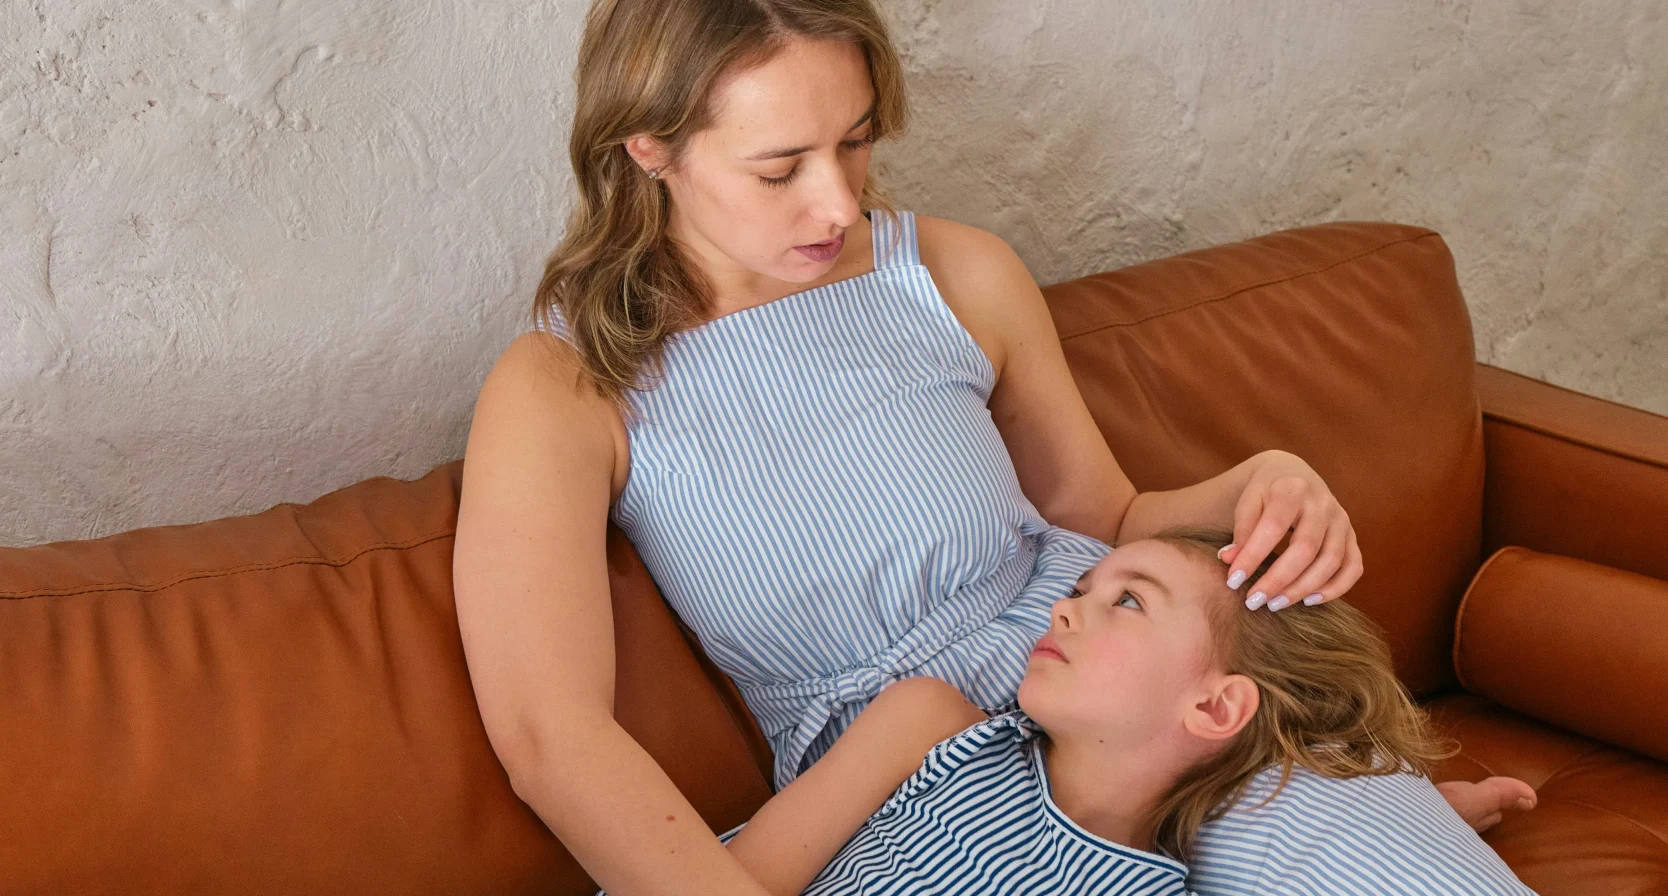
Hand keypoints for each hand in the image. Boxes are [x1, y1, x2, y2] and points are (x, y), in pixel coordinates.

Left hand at [1218, 450, 1362, 610]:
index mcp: (1292, 489)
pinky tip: (1309, 601)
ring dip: (1303, 588)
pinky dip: (1335, 588)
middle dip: (1278, 579)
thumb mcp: (1249, 500)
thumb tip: (1229, 560)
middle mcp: (1323, 503)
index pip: (1273, 527)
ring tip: (1275, 604)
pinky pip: (1353, 567)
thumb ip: (1241, 529)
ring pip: (1331, 561)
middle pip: (1305, 548)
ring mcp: (1342, 520)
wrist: (1294, 475)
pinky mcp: (1352, 536)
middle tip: (1254, 601)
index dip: (1252, 557)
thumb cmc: (1266, 492)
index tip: (1233, 581)